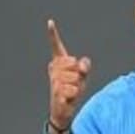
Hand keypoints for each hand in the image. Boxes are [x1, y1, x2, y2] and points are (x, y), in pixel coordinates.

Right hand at [45, 19, 89, 133]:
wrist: (62, 111)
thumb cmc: (71, 91)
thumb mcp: (82, 77)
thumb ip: (84, 67)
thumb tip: (82, 64)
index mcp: (58, 63)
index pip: (57, 47)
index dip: (53, 35)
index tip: (50, 22)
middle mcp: (53, 69)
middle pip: (74, 63)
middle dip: (79, 74)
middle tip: (74, 83)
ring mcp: (53, 80)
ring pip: (75, 77)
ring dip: (77, 86)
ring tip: (70, 91)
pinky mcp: (56, 92)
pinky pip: (73, 90)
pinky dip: (74, 95)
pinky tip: (67, 98)